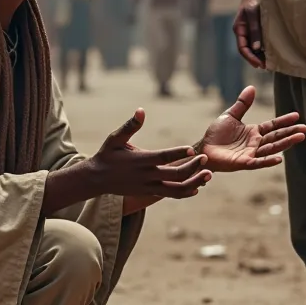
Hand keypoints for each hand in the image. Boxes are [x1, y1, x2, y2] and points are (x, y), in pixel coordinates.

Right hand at [91, 110, 211, 199]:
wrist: (97, 179)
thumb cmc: (107, 154)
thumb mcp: (115, 138)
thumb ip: (130, 126)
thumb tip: (141, 110)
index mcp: (140, 160)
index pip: (163, 157)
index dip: (179, 153)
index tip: (193, 149)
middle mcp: (146, 175)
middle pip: (175, 174)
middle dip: (193, 167)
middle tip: (205, 158)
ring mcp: (149, 186)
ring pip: (176, 189)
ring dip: (194, 182)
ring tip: (208, 175)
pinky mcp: (149, 192)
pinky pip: (171, 194)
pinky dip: (185, 192)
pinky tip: (197, 187)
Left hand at [197, 86, 305, 171]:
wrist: (203, 148)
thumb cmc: (216, 134)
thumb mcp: (231, 115)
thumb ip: (242, 104)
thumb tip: (252, 87)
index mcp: (254, 132)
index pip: (272, 126)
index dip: (284, 121)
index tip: (297, 116)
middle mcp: (255, 143)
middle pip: (276, 137)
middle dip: (290, 133)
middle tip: (304, 129)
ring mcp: (251, 153)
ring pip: (271, 148)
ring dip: (285, 144)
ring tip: (299, 138)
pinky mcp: (243, 163)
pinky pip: (258, 162)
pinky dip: (268, 161)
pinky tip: (279, 159)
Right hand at [234, 0, 265, 68]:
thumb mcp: (253, 13)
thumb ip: (255, 30)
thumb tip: (256, 48)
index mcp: (239, 29)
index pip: (242, 48)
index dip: (250, 58)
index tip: (260, 65)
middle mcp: (243, 31)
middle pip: (247, 50)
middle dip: (256, 59)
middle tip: (267, 67)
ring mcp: (250, 29)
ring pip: (253, 47)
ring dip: (260, 55)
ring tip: (270, 62)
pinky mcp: (257, 27)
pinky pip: (259, 41)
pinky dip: (264, 48)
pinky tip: (271, 52)